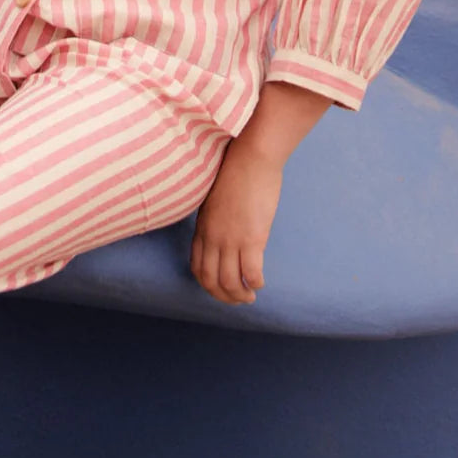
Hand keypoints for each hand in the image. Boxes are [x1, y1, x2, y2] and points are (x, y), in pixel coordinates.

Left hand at [190, 138, 282, 304]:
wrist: (251, 158)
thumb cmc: (236, 171)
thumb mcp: (215, 198)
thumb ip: (216, 219)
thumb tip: (223, 231)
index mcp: (202, 227)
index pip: (197, 267)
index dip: (208, 284)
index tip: (221, 288)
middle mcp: (213, 237)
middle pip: (211, 280)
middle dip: (224, 296)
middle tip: (238, 299)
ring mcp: (231, 239)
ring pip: (230, 282)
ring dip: (240, 296)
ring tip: (250, 296)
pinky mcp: (252, 238)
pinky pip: (251, 273)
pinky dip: (256, 283)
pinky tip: (261, 283)